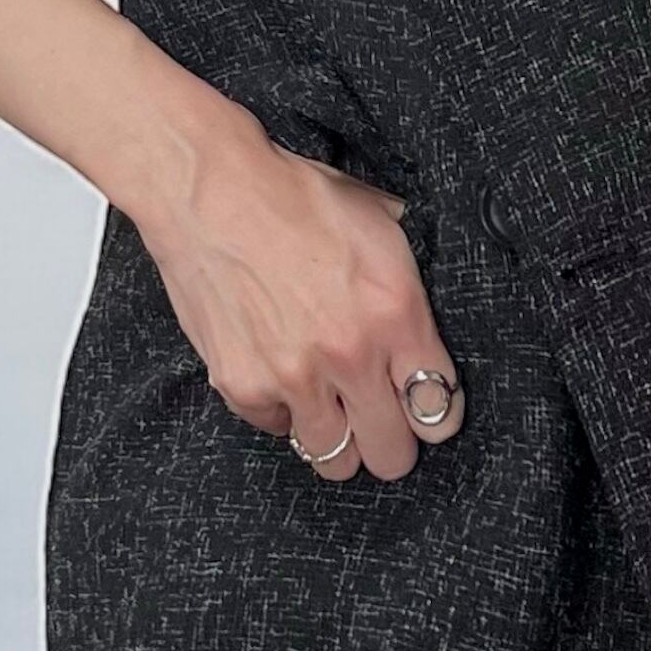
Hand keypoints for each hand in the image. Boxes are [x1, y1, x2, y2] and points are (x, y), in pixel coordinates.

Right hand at [137, 114, 464, 484]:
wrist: (211, 191)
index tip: (427, 408)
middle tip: (381, 419)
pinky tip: (283, 375)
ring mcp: (292, 377)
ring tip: (333, 408)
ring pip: (335, 459)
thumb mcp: (382, 223)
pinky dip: (283, 412)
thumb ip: (411, 283)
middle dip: (391, 441)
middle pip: (392, 455)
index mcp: (396, 314)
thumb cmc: (295, 198)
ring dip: (339, 437)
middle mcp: (349, 355)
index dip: (437, 415)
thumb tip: (432, 318)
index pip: (439, 412)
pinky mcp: (242, 386)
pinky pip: (278, 430)